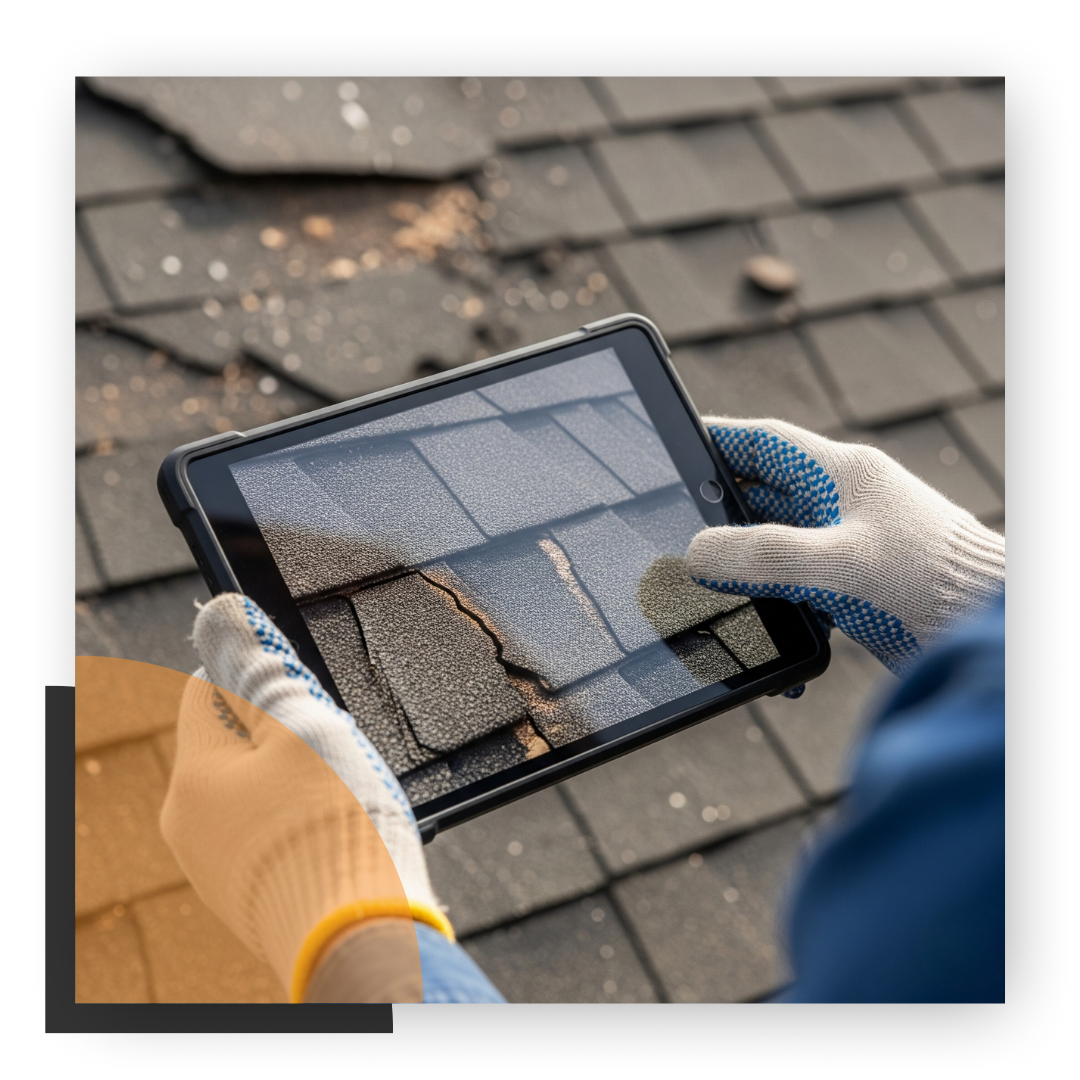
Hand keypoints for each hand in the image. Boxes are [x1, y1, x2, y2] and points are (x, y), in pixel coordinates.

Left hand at [159, 593, 447, 1000]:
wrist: (362, 936)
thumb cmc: (337, 829)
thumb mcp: (303, 725)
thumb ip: (260, 669)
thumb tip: (221, 613)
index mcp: (194, 775)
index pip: (206, 687)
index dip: (255, 668)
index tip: (298, 676)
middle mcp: (190, 822)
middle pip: (234, 738)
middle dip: (285, 724)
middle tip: (333, 739)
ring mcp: (218, 863)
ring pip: (256, 784)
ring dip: (298, 771)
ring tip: (344, 789)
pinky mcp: (251, 892)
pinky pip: (269, 829)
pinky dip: (303, 816)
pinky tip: (341, 826)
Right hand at [686, 418, 1004, 673]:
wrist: (982, 632)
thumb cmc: (931, 582)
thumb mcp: (837, 564)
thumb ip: (762, 554)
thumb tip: (697, 554)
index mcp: (840, 474)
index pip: (762, 442)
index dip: (714, 440)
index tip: (673, 447)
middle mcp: (840, 504)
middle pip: (759, 497)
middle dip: (718, 516)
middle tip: (675, 531)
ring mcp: (846, 545)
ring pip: (773, 546)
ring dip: (743, 570)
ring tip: (709, 591)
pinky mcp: (852, 587)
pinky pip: (795, 589)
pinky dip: (774, 610)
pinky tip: (767, 639)